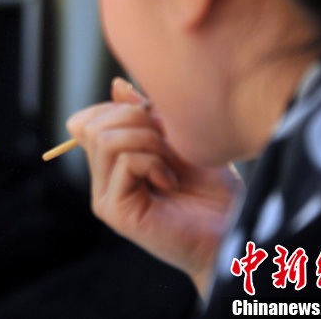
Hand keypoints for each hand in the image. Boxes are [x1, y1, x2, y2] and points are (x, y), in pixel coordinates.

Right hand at [67, 78, 242, 295]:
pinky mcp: (114, 210)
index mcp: (111, 163)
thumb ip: (145, 115)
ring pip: (106, 139)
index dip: (120, 109)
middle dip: (136, 120)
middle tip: (169, 143)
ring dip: (147, 141)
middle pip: (94, 124)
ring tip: (171, 163)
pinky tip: (172, 182)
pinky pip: (125, 161)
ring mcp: (104, 197)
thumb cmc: (213, 192)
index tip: (157, 122)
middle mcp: (101, 180)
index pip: (89, 120)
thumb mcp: (178, 139)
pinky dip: (154, 162)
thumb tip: (117, 85)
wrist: (232, 234)